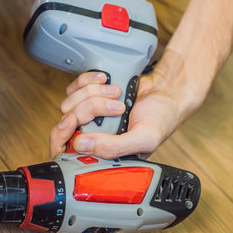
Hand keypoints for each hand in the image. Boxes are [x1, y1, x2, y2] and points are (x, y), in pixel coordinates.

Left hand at [50, 63, 194, 159]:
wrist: (169, 90)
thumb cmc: (161, 119)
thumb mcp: (143, 139)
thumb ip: (113, 147)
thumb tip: (80, 145)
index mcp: (101, 153)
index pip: (66, 152)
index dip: (63, 137)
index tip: (74, 121)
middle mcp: (91, 135)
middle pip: (67, 122)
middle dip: (90, 108)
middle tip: (118, 106)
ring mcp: (88, 115)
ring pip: (70, 102)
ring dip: (93, 92)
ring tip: (118, 93)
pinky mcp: (90, 95)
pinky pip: (76, 86)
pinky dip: (88, 79)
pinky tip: (105, 79)